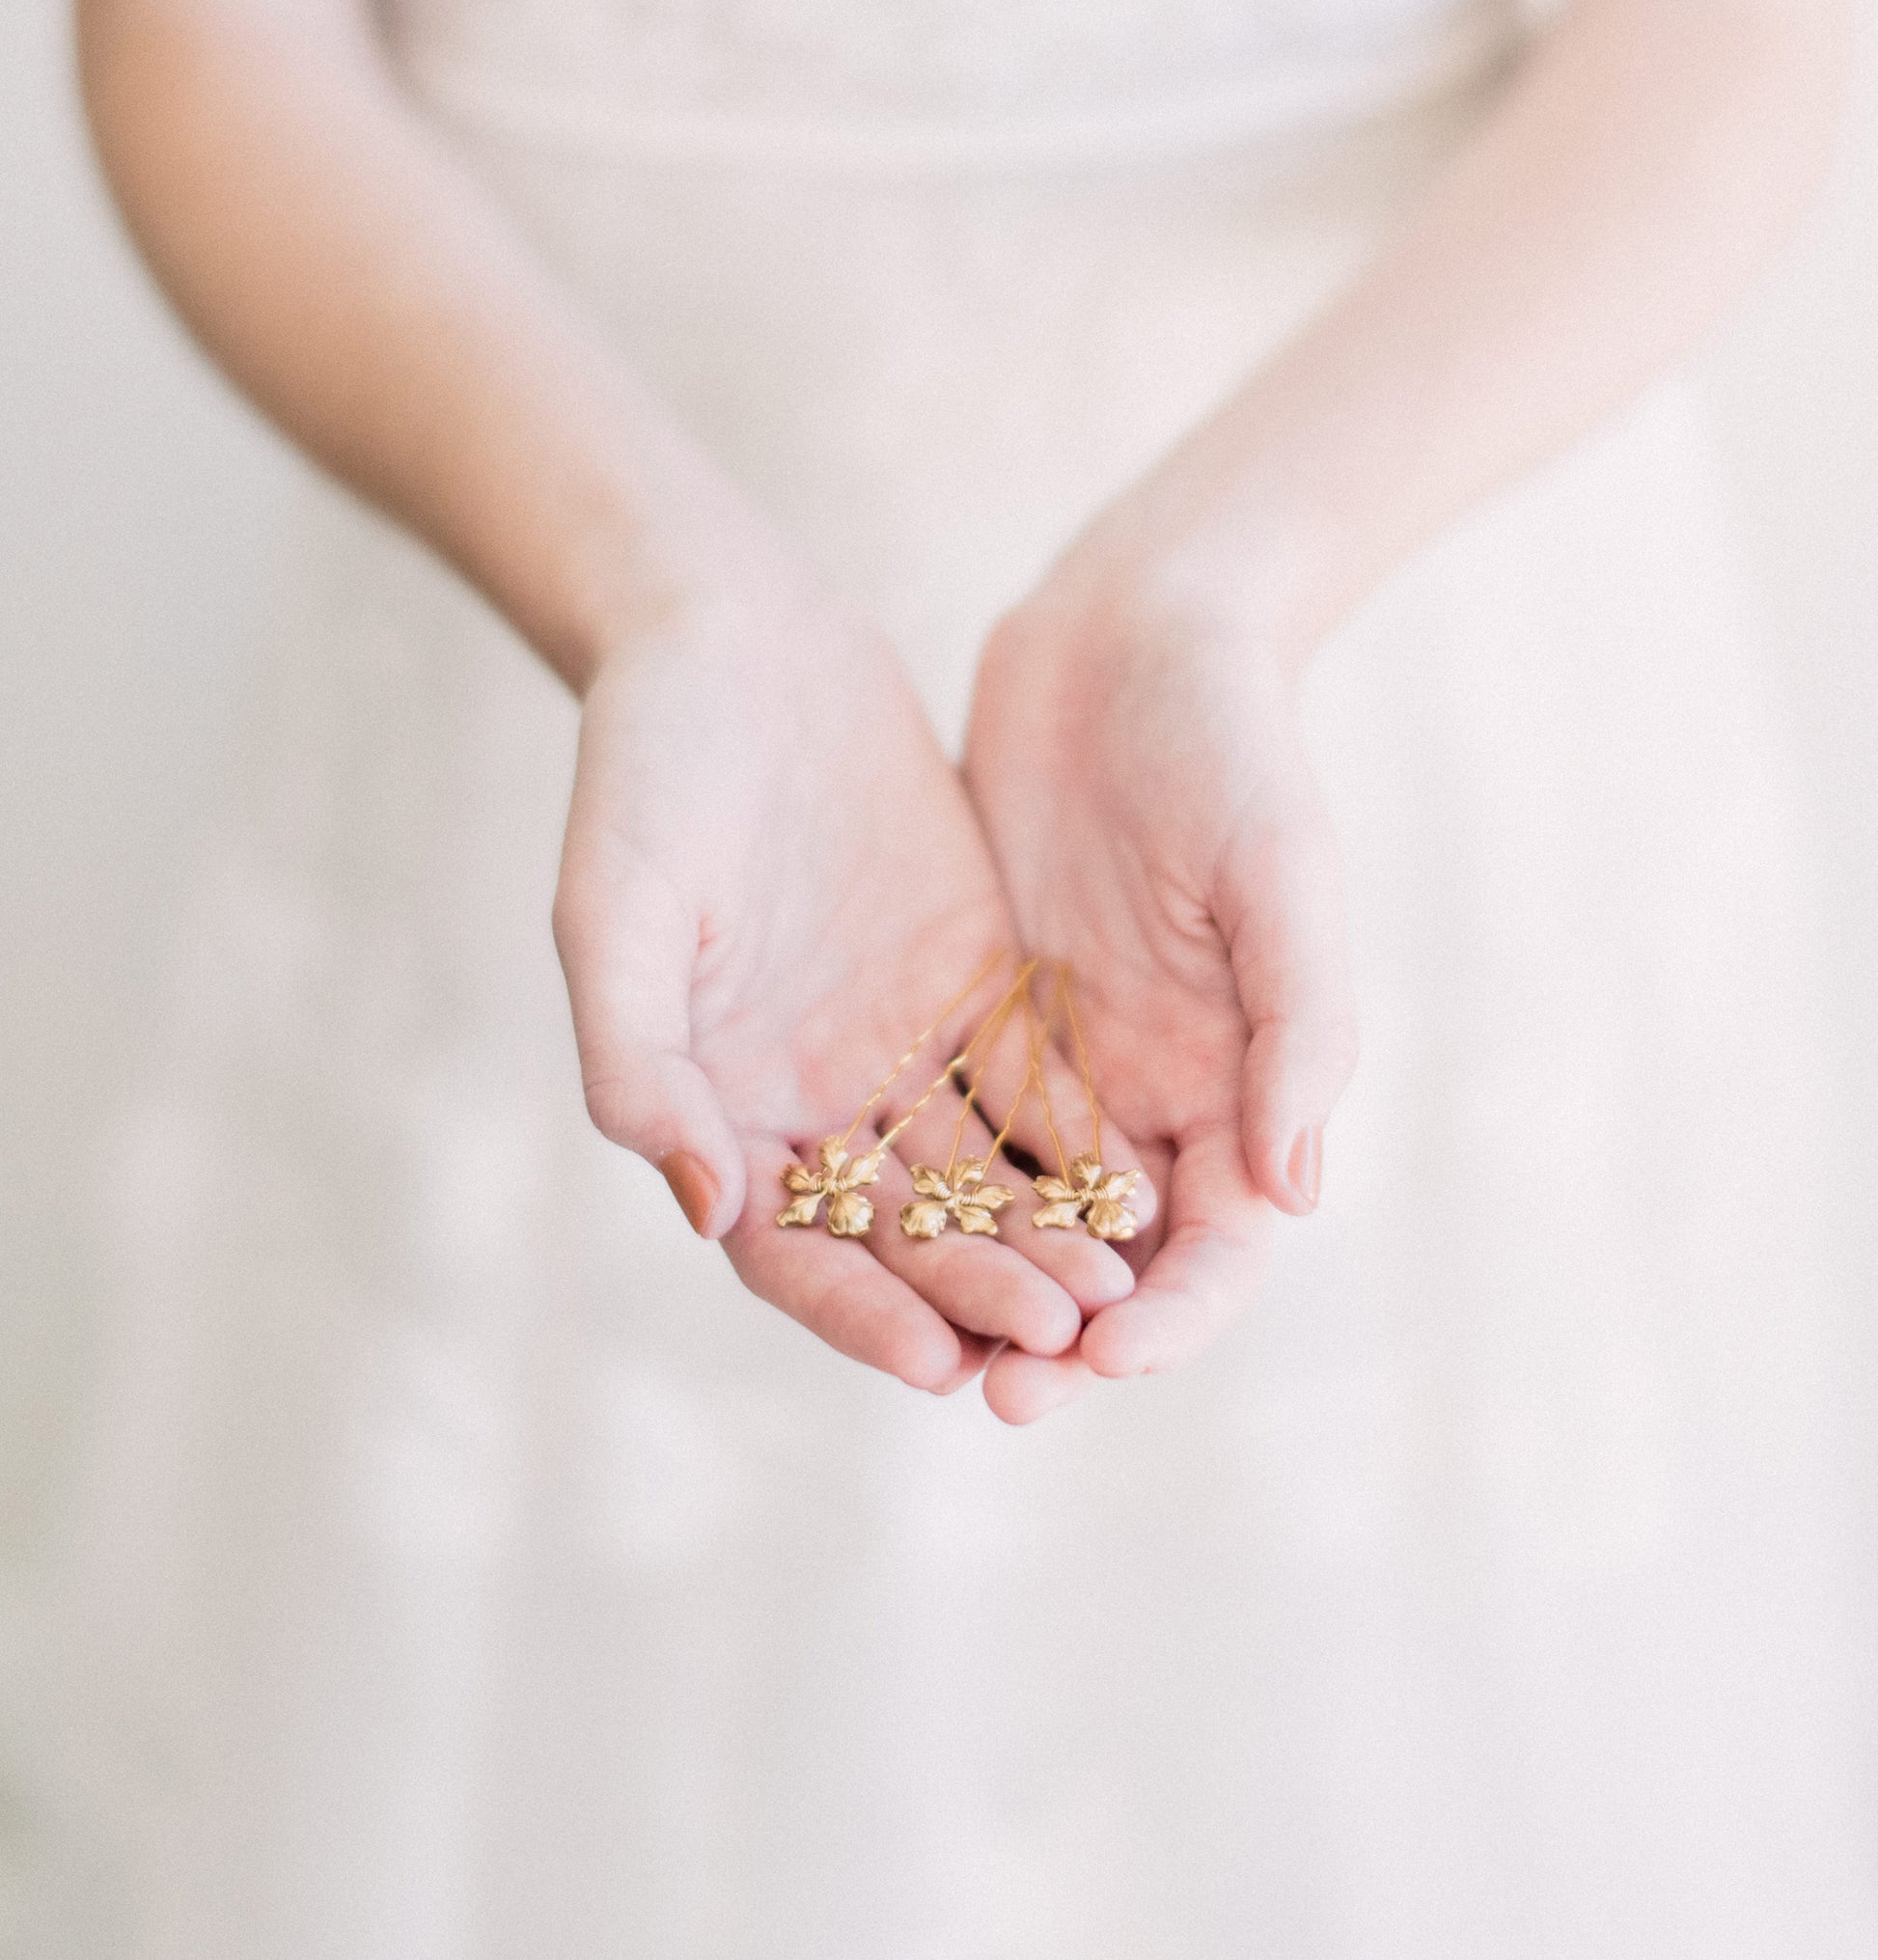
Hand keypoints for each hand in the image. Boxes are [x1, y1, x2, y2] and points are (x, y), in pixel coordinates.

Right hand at [552, 547, 1144, 1393]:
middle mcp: (811, 1097)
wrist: (729, 636)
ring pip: (978, 1171)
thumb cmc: (644, 768)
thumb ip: (640, 1061)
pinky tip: (1144, 1180)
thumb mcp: (615, 909)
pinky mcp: (970, 980)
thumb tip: (709, 1211)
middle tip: (1059, 1337)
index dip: (860, 1312)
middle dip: (976, 1290)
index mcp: (716, 1101)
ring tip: (1113, 1290)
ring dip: (1040, 1236)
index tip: (936, 1364)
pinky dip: (1078, 1136)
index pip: (792, 1249)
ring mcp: (895, 1041)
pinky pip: (1031, 1079)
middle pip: (900, 1232)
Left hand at [963, 555, 1357, 1421]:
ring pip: (1023, 1209)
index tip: (1106, 1362)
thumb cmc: (1234, 741)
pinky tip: (855, 1227)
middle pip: (1116, 1259)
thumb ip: (1296, 1026)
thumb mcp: (1279, 873)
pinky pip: (950, 1121)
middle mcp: (1160, 1090)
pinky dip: (919, 1186)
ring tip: (919, 1346)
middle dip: (1063, 1335)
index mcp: (1248, 1078)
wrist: (1131, 631)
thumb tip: (1297, 1193)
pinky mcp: (988, 1008)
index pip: (1222, 1243)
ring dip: (982, 1283)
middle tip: (993, 1394)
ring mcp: (1070, 1054)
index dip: (1174, 1318)